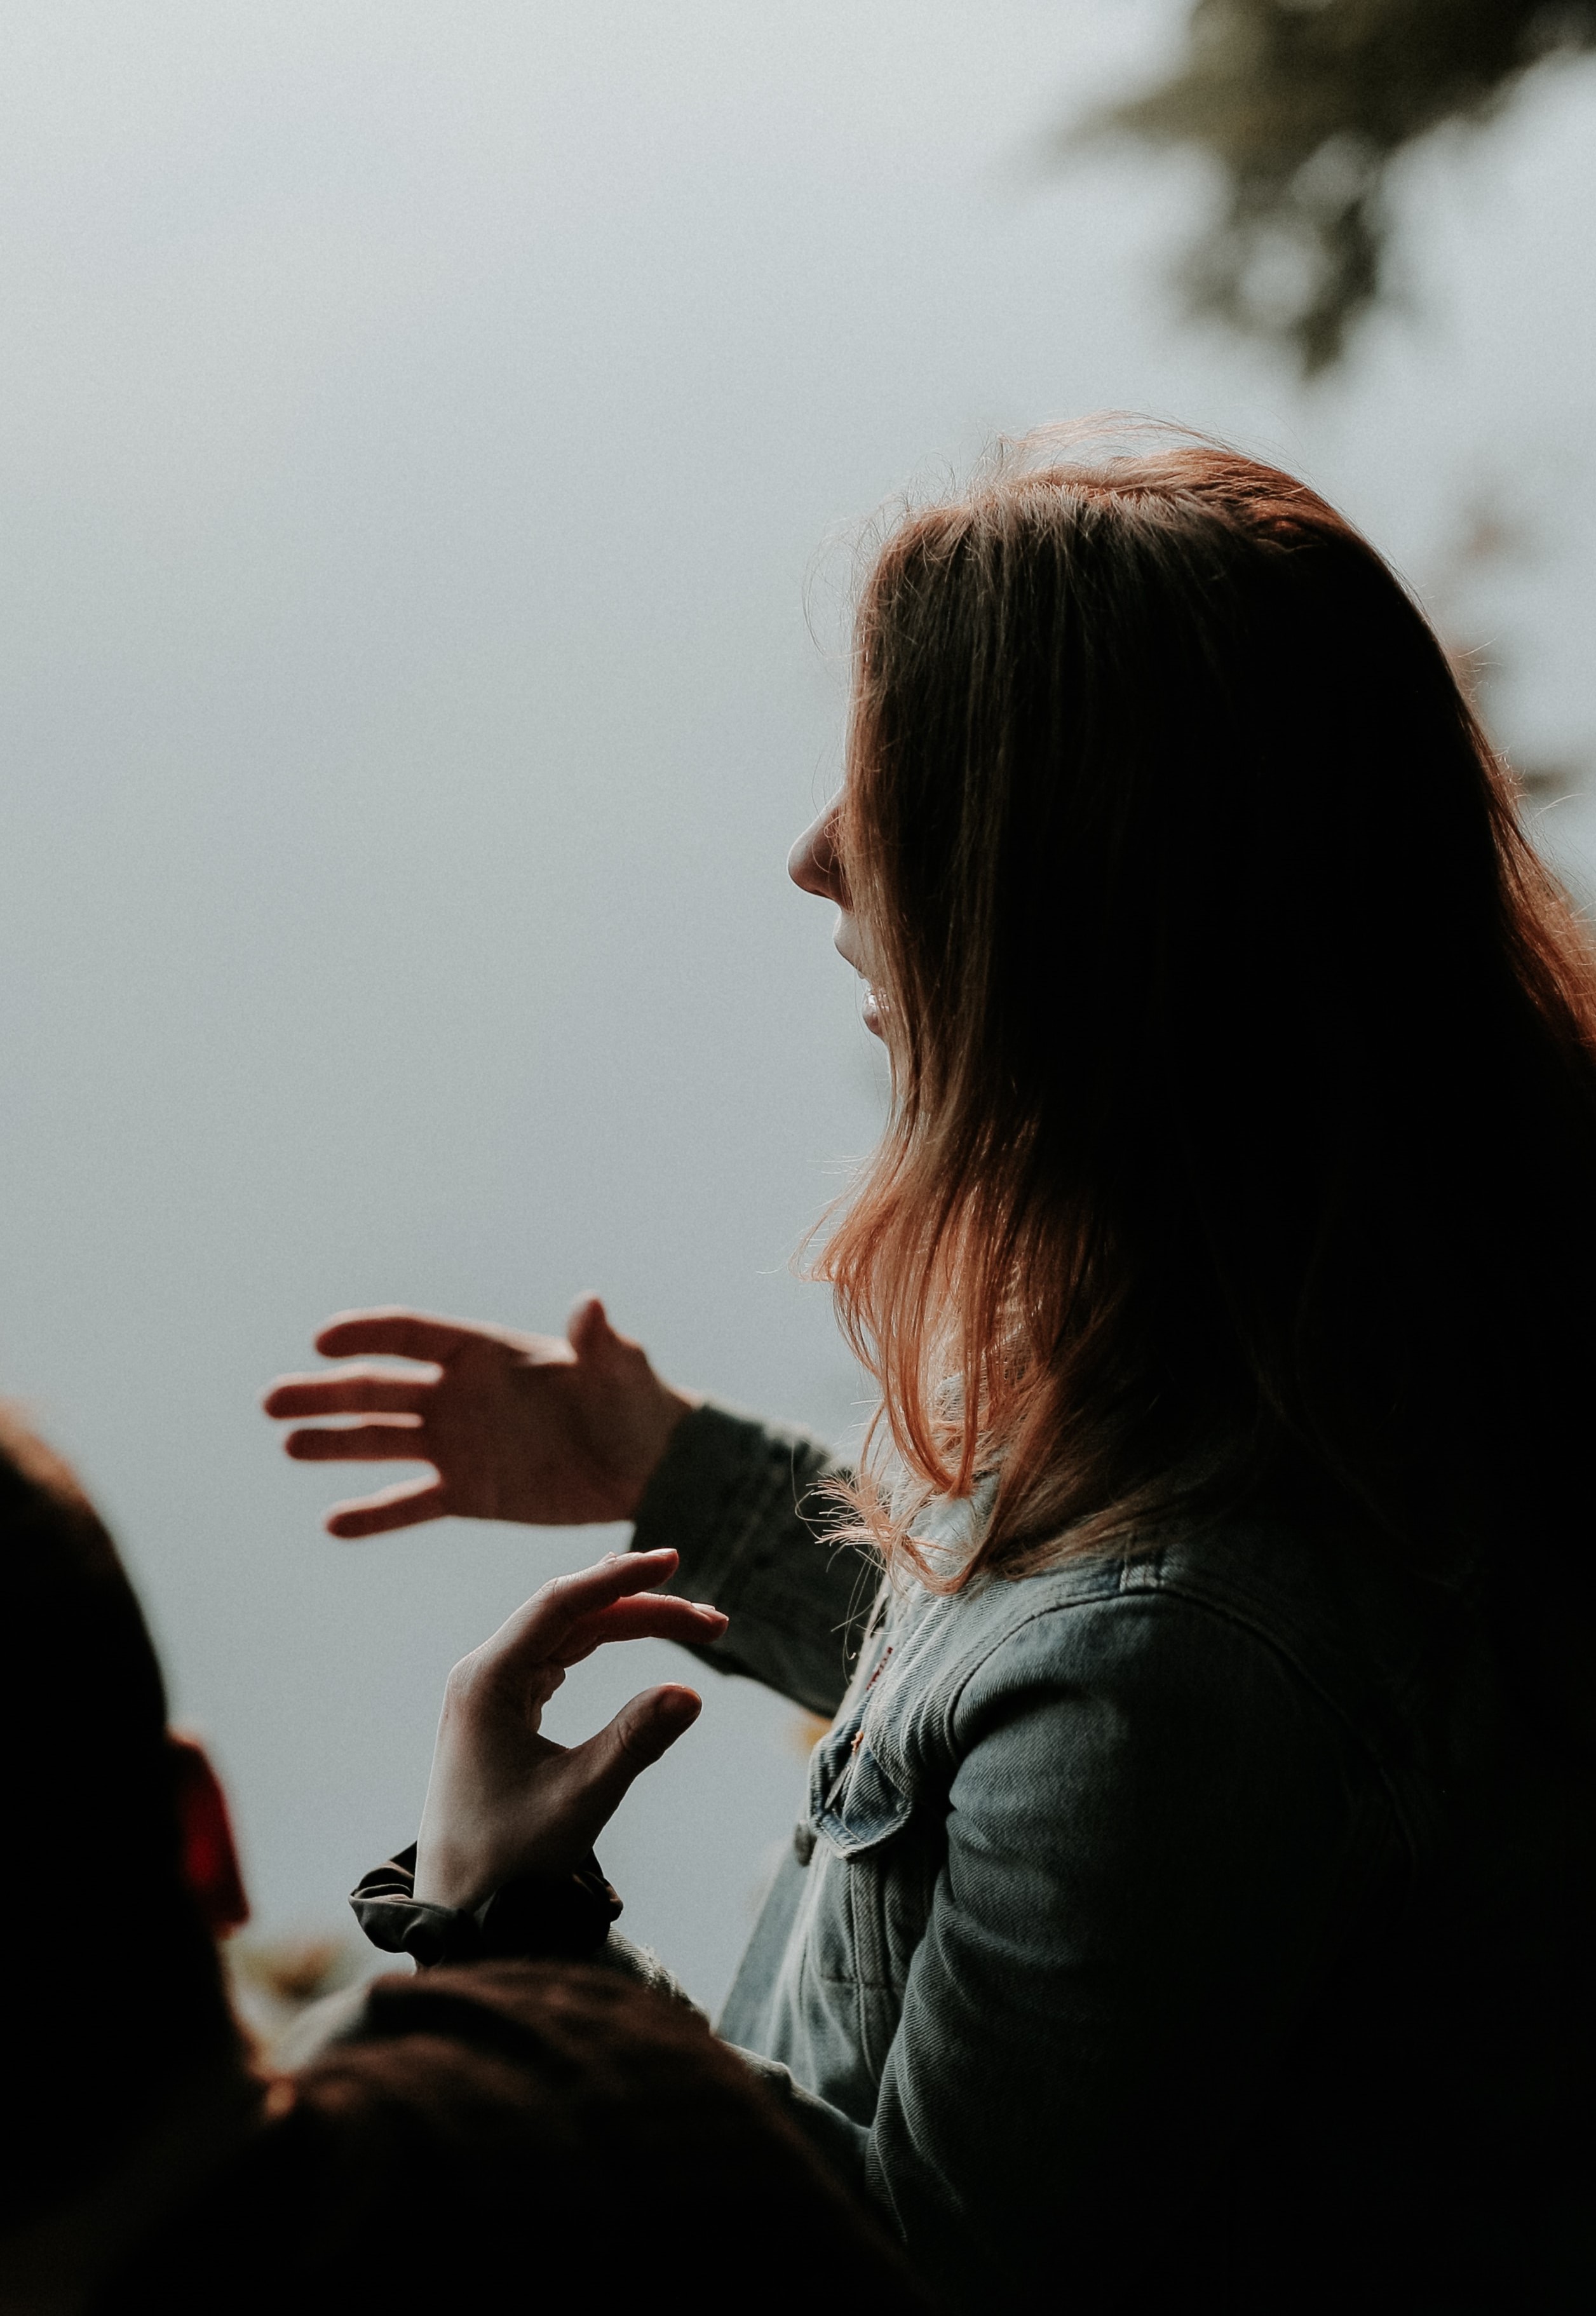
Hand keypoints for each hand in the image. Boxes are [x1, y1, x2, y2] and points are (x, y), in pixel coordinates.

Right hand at [261, 1297, 698, 1538]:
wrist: (646, 1465)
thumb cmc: (634, 1402)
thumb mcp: (619, 1369)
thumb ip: (598, 1342)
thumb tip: (591, 1305)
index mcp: (485, 1353)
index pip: (412, 1334)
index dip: (367, 1335)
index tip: (322, 1341)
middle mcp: (458, 1395)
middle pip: (379, 1389)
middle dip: (326, 1393)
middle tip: (272, 1401)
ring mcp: (457, 1445)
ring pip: (382, 1443)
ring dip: (334, 1443)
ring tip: (289, 1445)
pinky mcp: (467, 1494)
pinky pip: (411, 1504)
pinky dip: (374, 1514)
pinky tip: (334, 1522)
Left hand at [412, 1548, 725, 1909]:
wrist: (458, 1910)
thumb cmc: (509, 1861)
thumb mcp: (579, 1800)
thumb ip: (634, 1742)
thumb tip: (692, 1693)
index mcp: (485, 1681)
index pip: (561, 1604)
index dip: (620, 1578)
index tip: (672, 1561)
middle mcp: (482, 1675)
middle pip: (571, 1614)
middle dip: (642, 1608)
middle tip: (714, 1624)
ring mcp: (490, 1691)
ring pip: (567, 1634)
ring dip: (629, 1624)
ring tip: (695, 1625)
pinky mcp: (502, 1712)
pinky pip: (557, 1657)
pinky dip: (601, 1643)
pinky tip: (630, 1630)